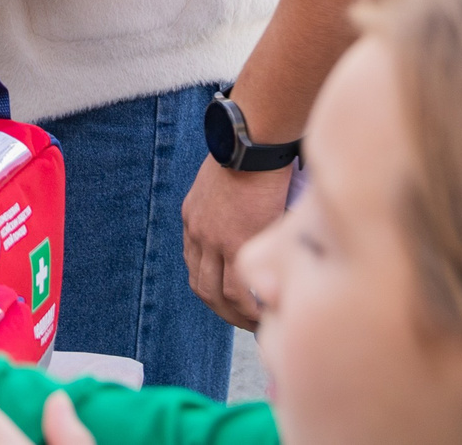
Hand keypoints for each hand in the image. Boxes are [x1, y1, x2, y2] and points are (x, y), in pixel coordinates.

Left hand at [180, 159, 293, 330]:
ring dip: (238, 316)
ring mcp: (213, 241)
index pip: (195, 262)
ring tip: (260, 324)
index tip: (230, 297)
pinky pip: (241, 292)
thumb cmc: (249, 149)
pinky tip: (268, 315)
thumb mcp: (226, 177)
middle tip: (245, 319)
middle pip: (202, 286)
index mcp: (193, 216)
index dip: (212, 285)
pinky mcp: (236, 244)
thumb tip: (252, 214)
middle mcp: (197, 232)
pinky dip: (252, 310)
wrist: (252, 138)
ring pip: (219, 295)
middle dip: (222, 309)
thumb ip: (230, 202)